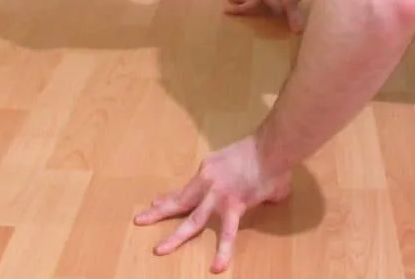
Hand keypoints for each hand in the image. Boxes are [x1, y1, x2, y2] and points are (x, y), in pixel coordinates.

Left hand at [133, 135, 291, 273]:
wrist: (273, 147)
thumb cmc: (265, 154)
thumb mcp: (244, 163)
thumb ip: (247, 180)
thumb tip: (268, 192)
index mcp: (209, 169)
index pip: (188, 187)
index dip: (171, 196)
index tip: (158, 201)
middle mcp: (207, 182)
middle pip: (180, 200)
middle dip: (159, 211)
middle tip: (141, 220)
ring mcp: (218, 195)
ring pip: (193, 220)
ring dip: (175, 236)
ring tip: (160, 249)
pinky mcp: (234, 206)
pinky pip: (227, 233)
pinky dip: (222, 251)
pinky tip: (216, 267)